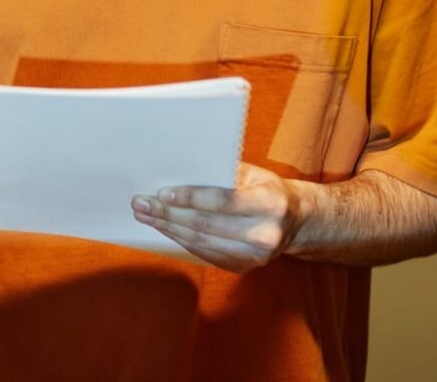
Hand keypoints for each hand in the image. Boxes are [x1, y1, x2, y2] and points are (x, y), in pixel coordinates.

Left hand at [131, 162, 300, 272]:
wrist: (295, 222)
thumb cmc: (267, 189)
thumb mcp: (253, 173)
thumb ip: (223, 172)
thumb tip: (181, 167)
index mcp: (269, 204)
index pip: (223, 201)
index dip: (190, 197)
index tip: (162, 193)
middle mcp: (264, 234)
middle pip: (206, 225)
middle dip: (169, 214)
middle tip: (141, 203)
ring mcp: (254, 257)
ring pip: (201, 242)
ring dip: (168, 228)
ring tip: (145, 214)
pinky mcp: (243, 268)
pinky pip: (204, 253)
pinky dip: (180, 239)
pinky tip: (164, 227)